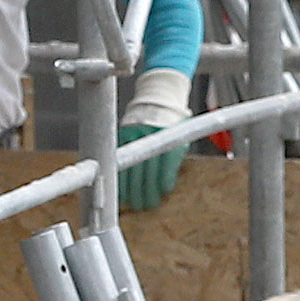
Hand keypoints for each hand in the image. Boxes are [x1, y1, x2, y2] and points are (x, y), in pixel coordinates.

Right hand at [117, 71, 192, 213]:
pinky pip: (118, 159)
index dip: (163, 179)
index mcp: (168, 133)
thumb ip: (174, 157)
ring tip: (134, 203)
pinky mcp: (122, 133)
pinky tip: (121, 189)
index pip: (166, 161)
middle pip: (147, 167)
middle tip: (146, 205)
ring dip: (132, 188)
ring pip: (131, 165)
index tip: (162, 193)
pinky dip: (120, 176)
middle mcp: (150, 132)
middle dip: (146, 190)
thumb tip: (166, 186)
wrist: (159, 96)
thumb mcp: (181, 136)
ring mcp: (134, 133)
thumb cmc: (173, 121)